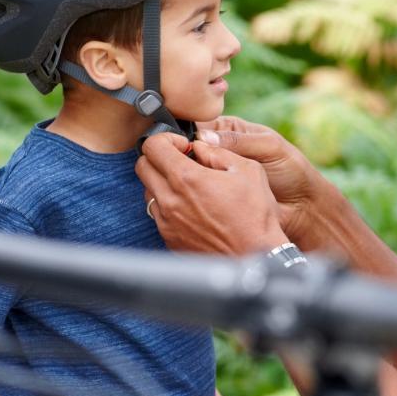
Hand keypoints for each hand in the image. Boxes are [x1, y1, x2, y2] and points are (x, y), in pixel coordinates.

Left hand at [136, 132, 287, 254]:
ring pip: (147, 191)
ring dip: (162, 182)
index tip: (184, 145)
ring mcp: (166, 222)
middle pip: (142, 167)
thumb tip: (199, 146)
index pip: (152, 146)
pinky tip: (192, 207)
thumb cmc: (254, 213)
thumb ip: (218, 152)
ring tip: (188, 186)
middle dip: (158, 157)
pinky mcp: (169, 238)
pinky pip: (157, 214)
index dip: (166, 138)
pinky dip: (168, 204)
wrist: (254, 256)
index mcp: (187, 178)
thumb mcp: (247, 170)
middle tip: (181, 161)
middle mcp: (169, 200)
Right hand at [193, 117, 325, 242]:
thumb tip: (204, 137)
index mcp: (229, 131)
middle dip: (182, 157)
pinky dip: (193, 194)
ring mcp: (214, 175)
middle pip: (189, 150)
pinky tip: (192, 197)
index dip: (185, 134)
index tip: (176, 144)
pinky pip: (197, 193)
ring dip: (187, 177)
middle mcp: (218, 151)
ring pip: (190, 173)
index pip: (198, 126)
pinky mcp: (214, 196)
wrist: (302, 207)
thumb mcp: (269, 147)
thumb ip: (240, 141)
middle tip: (181, 166)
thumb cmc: (291, 171)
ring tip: (186, 182)